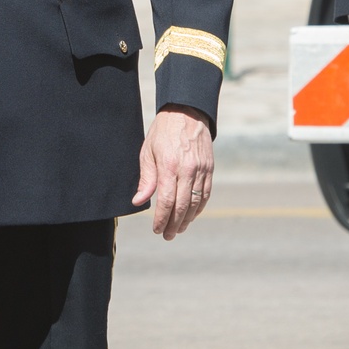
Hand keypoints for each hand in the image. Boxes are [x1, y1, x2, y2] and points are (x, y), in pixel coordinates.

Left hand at [132, 105, 212, 239]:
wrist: (186, 113)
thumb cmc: (163, 133)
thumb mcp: (148, 152)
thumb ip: (146, 179)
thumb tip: (138, 201)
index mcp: (169, 166)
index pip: (167, 201)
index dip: (162, 219)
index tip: (156, 229)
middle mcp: (188, 170)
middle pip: (182, 206)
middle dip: (174, 224)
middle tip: (167, 235)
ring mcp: (201, 170)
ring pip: (196, 203)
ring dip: (187, 220)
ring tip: (179, 229)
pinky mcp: (210, 169)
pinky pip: (206, 194)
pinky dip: (199, 208)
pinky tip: (191, 215)